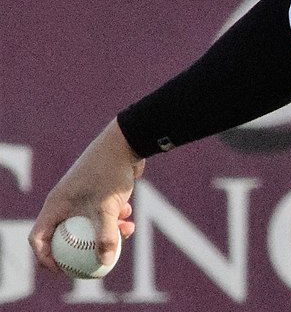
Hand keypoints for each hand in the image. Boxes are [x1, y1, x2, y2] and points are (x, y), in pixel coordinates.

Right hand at [29, 119, 144, 271]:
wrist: (127, 142)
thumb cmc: (110, 172)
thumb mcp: (108, 208)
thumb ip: (106, 236)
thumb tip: (104, 262)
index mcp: (56, 204)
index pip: (38, 237)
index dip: (45, 257)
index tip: (63, 269)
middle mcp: (66, 200)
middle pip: (66, 235)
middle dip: (84, 249)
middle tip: (96, 262)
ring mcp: (82, 195)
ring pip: (89, 225)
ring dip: (107, 232)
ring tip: (126, 230)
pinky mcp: (98, 190)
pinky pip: (102, 213)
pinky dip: (115, 218)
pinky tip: (130, 216)